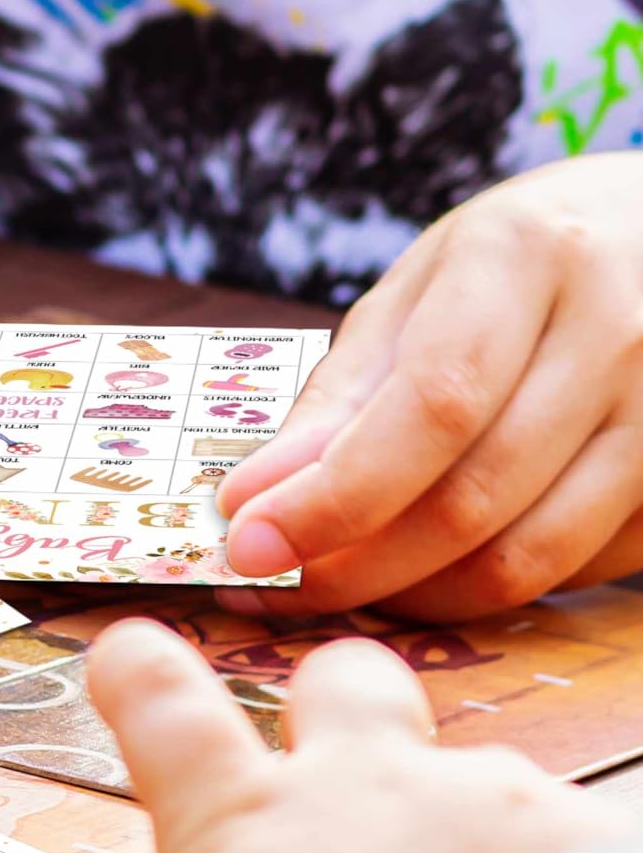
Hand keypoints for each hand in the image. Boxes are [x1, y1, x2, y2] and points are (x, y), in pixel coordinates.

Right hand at [88, 617, 621, 852]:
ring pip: (489, 799)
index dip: (143, 674)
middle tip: (356, 790)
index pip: (161, 705)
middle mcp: (368, 788)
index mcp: (238, 831)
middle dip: (346, 715)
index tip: (137, 660)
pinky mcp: (605, 846)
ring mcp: (499, 805)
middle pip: (345, 684)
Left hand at [219, 158, 642, 618]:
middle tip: (273, 587)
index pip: (431, 408)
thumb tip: (253, 501)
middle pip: (473, 499)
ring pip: (529, 557)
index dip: (333, 497)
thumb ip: (341, 396)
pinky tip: (435, 568)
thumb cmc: (524, 264)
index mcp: (530, 256)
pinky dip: (490, 586)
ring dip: (415, 596)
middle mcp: (621, 329)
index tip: (247, 546)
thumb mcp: (421, 289)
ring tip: (343, 584)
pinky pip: (577, 568)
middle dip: (352, 567)